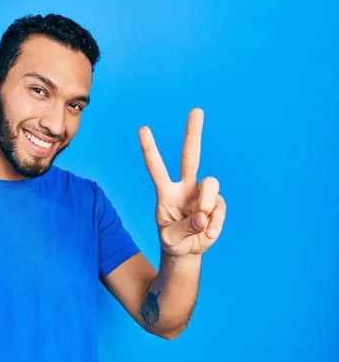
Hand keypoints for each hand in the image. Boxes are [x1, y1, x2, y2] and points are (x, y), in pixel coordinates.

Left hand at [138, 108, 225, 256]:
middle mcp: (184, 187)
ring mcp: (201, 194)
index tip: (143, 129)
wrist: (187, 251)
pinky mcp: (217, 204)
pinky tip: (208, 233)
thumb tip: (203, 217)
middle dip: (193, 133)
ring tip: (201, 224)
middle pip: (190, 156)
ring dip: (207, 203)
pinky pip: (219, 208)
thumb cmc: (172, 240)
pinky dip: (215, 224)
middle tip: (196, 110)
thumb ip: (185, 228)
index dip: (150, 149)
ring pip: (211, 184)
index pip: (156, 168)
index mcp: (165, 192)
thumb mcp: (170, 239)